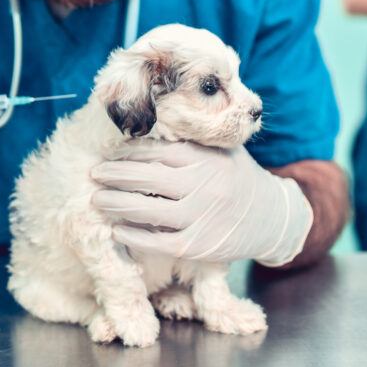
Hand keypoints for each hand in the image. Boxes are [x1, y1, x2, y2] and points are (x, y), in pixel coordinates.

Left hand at [91, 141, 312, 265]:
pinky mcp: (198, 246)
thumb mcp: (222, 149)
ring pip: (148, 210)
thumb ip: (193, 138)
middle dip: (115, 176)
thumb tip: (151, 121)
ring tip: (97, 199)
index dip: (128, 152)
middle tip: (94, 173)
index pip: (157, 152)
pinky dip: (135, 236)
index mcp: (204, 158)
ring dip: (116, 204)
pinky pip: (158, 242)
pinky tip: (117, 230)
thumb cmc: (238, 176)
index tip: (109, 152)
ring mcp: (200, 217)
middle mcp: (202, 186)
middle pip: (147, 179)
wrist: (272, 217)